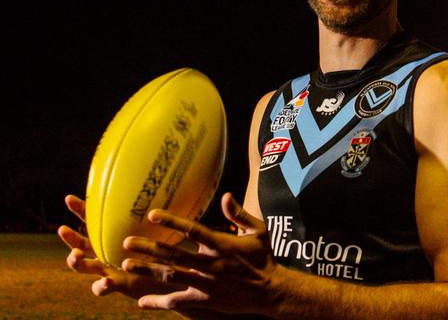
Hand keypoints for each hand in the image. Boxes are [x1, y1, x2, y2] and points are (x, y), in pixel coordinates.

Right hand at [57, 194, 183, 298]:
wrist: (168, 275)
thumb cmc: (162, 248)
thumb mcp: (160, 228)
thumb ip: (158, 213)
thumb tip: (164, 185)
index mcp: (112, 235)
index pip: (92, 220)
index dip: (80, 210)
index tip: (69, 198)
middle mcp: (105, 251)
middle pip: (80, 243)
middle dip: (69, 237)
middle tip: (63, 229)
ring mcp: (106, 268)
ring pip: (82, 266)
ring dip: (75, 260)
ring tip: (76, 255)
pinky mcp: (114, 285)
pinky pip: (100, 287)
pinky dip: (100, 285)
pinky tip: (106, 281)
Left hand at [121, 192, 275, 315]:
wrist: (270, 291)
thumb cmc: (263, 257)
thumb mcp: (258, 231)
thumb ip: (239, 213)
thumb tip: (226, 195)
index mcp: (221, 244)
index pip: (192, 230)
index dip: (172, 221)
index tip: (152, 214)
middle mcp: (209, 264)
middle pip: (174, 254)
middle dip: (149, 248)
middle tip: (126, 242)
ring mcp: (205, 283)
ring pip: (171, 277)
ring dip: (147, 271)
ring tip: (126, 265)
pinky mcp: (204, 299)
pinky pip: (178, 301)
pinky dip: (159, 302)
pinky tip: (141, 302)